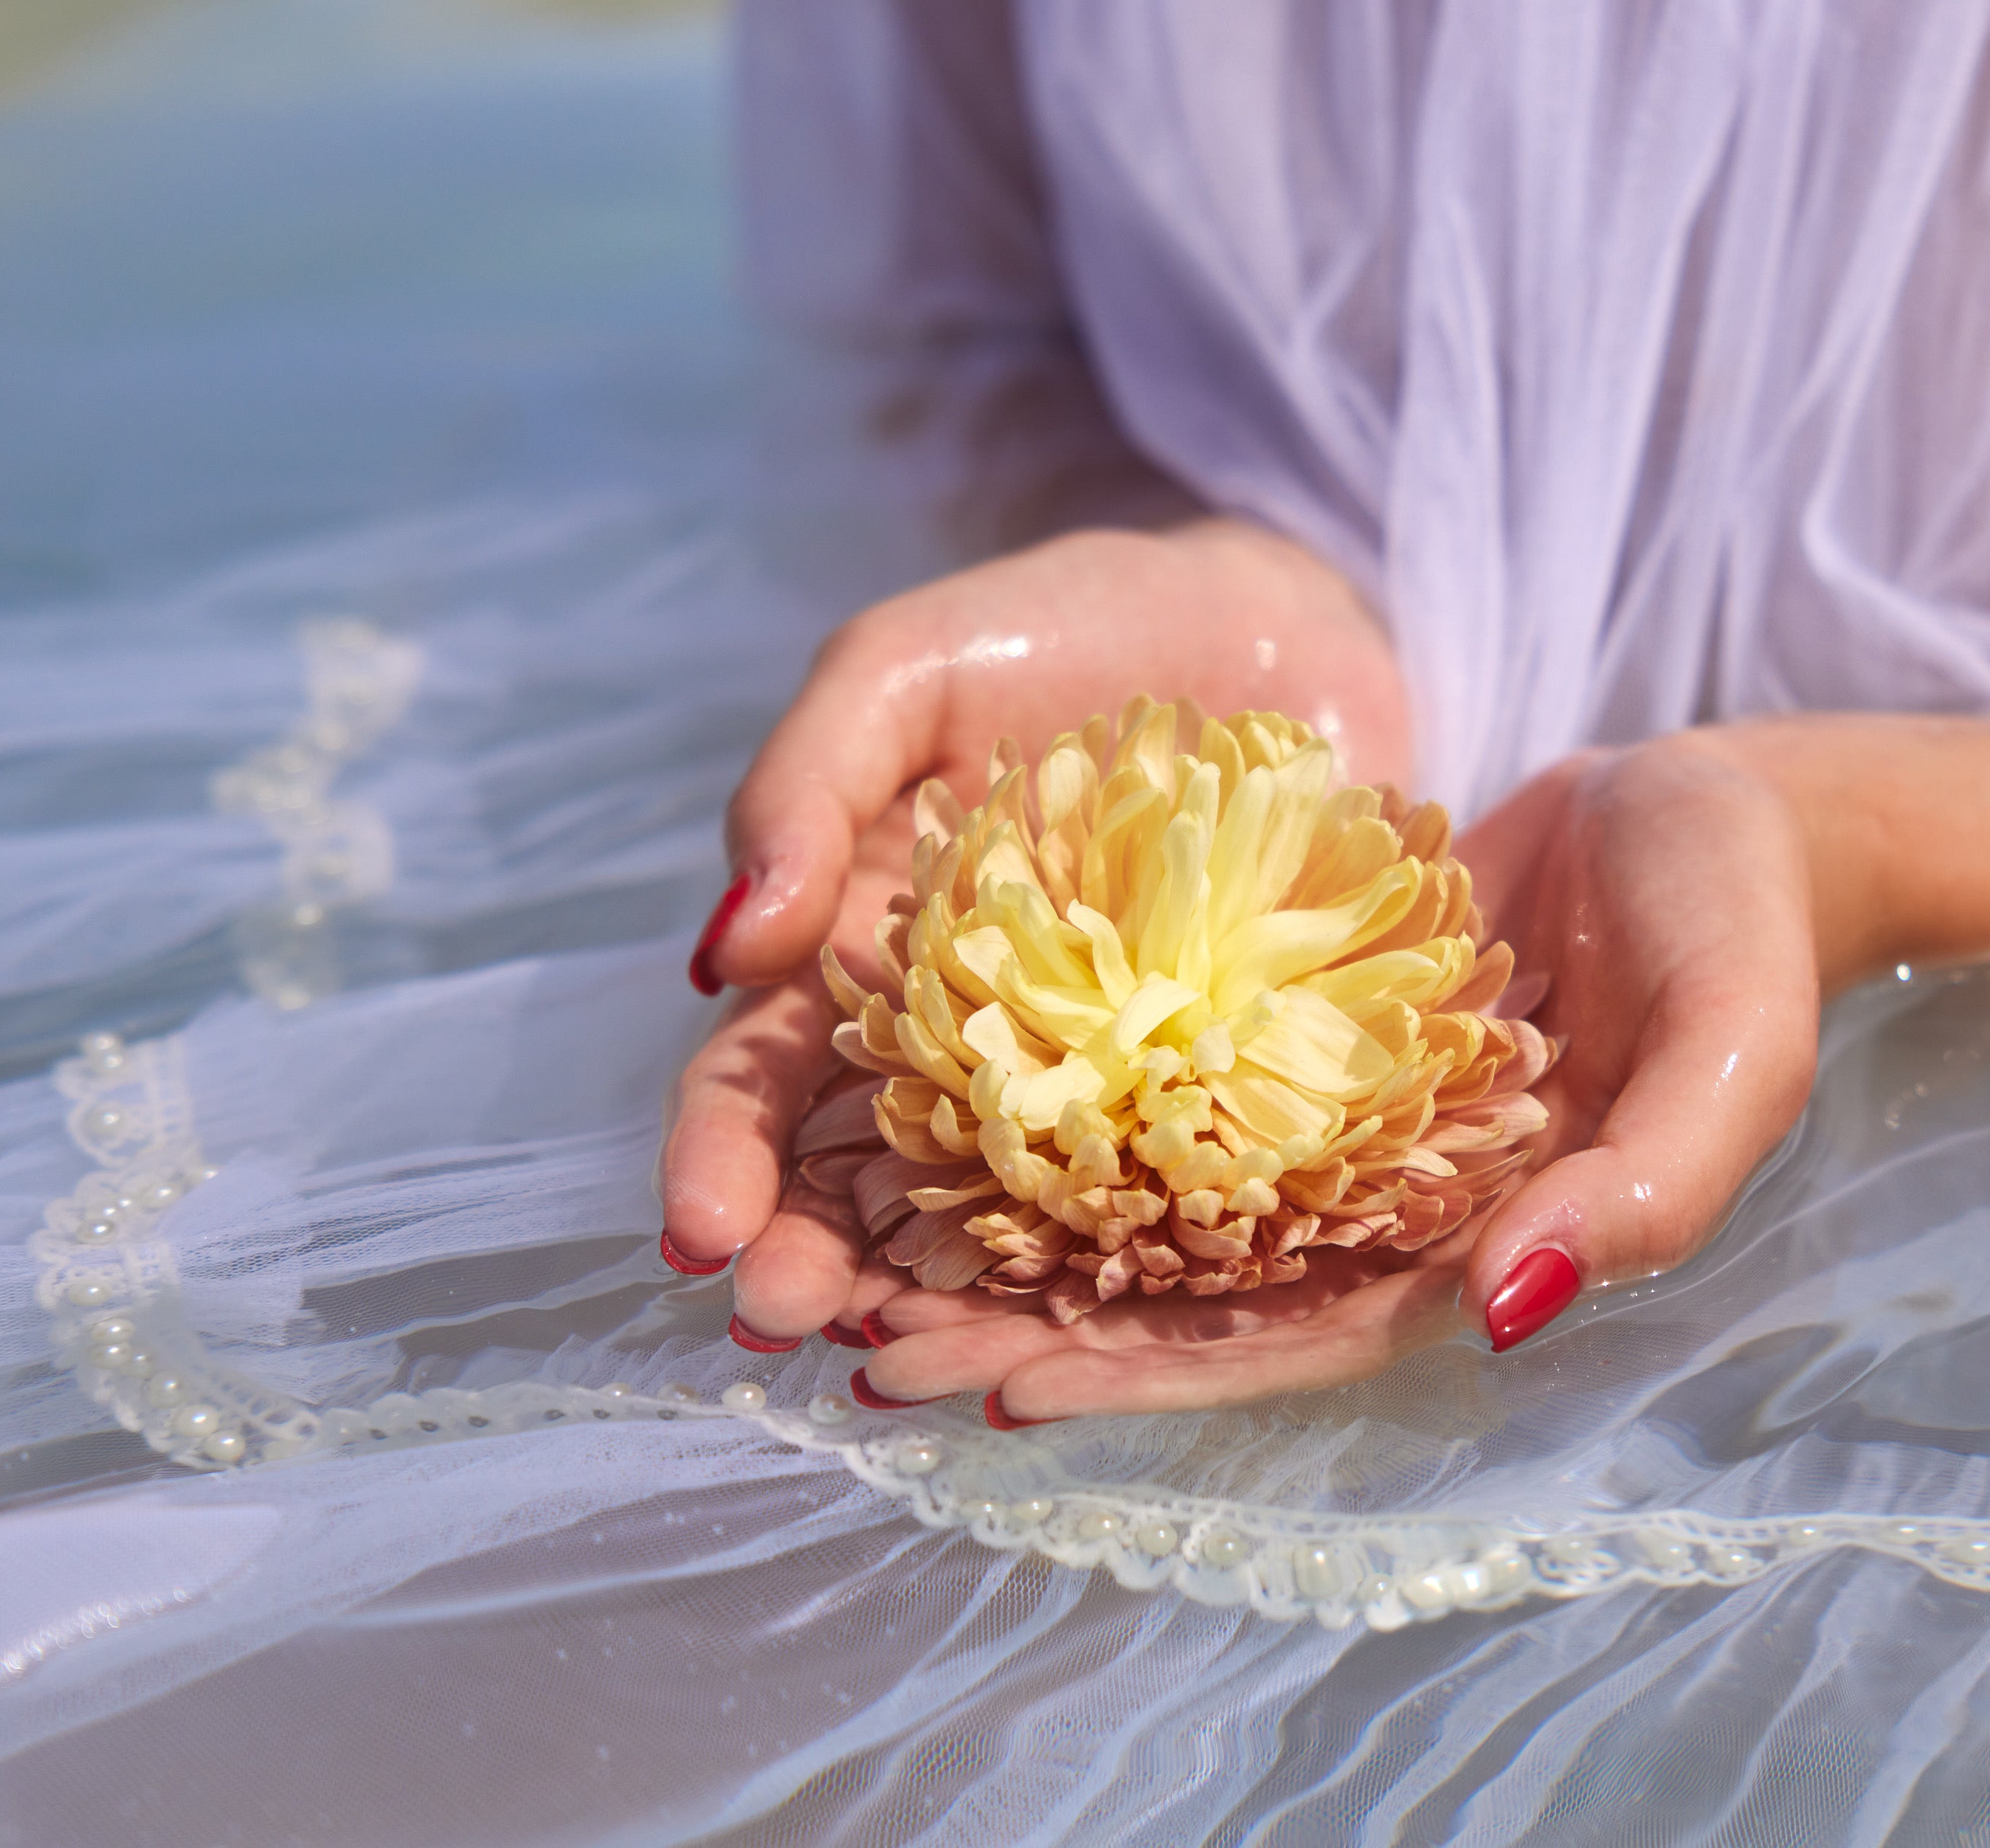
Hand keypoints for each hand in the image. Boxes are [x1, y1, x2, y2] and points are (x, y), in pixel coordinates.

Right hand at [661, 522, 1411, 1336]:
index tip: (705, 1231)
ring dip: (937, 1303)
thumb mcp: (912, 666)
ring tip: (905, 1364)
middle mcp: (965, 1043)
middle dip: (810, 1259)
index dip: (722, 1156)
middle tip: (792, 1320)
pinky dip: (1107, 1283)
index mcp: (864, 952)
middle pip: (862, 1178)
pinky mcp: (1218, 1097)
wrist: (1284, 625)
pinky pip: (1155, 1206)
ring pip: (994, 1223)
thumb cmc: (1074, 628)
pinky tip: (1069, 1350)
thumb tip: (730, 941)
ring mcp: (1094, 1082)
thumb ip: (809, 777)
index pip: (765, 1074)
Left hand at [843, 729, 1824, 1416]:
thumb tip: (1505, 1313)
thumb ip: (1641, 1192)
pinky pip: (1167, 1076)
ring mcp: (1339, 1115)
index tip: (995, 1391)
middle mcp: (1387, 1205)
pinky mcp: (1306, 1021)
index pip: (1285, 1343)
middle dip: (1034, 1329)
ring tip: (856, 1253)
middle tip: (862, 1339)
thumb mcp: (1730, 1057)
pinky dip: (1065, 1105)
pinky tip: (943, 1103)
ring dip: (1015, 1233)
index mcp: (1474, 1247)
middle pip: (1188, 1292)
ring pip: (1153, 1197)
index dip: (1145, 1379)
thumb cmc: (1746, 930)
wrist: (1740, 808)